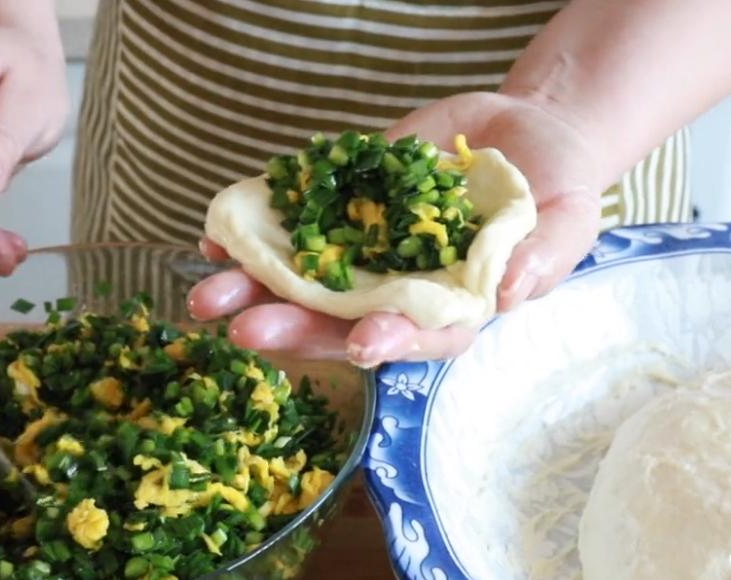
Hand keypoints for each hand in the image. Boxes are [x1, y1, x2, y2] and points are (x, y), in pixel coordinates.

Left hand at [187, 92, 605, 366]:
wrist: (520, 133)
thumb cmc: (554, 185)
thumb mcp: (566, 217)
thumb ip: (545, 256)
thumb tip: (512, 294)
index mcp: (451, 306)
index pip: (418, 335)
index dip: (389, 340)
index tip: (360, 344)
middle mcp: (396, 289)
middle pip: (341, 320)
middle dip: (294, 327)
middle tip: (247, 329)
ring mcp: (363, 253)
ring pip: (302, 282)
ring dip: (253, 289)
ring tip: (207, 293)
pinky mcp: (341, 212)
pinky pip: (293, 227)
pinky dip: (252, 235)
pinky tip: (213, 239)